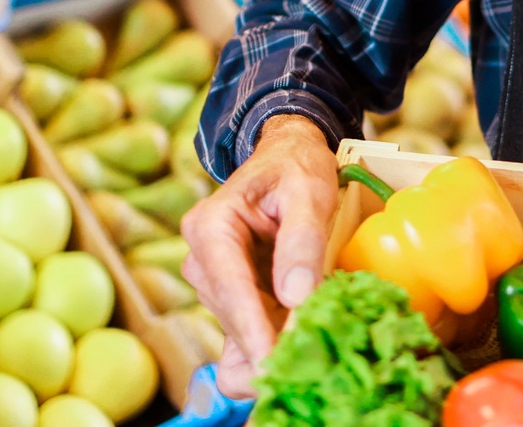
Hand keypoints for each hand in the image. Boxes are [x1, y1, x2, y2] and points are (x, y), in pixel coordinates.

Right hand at [180, 113, 340, 396]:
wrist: (287, 159)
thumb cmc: (296, 169)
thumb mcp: (309, 192)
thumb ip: (302, 240)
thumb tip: (295, 297)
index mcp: (210, 226)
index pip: (229, 287)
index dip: (252, 330)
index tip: (274, 364)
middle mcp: (201, 258)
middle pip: (234, 317)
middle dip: (271, 339)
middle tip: (320, 351)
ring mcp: (213, 282)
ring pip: (239, 332)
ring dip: (276, 339)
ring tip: (319, 330)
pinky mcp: (230, 299)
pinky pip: (241, 339)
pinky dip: (269, 346)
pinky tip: (298, 346)